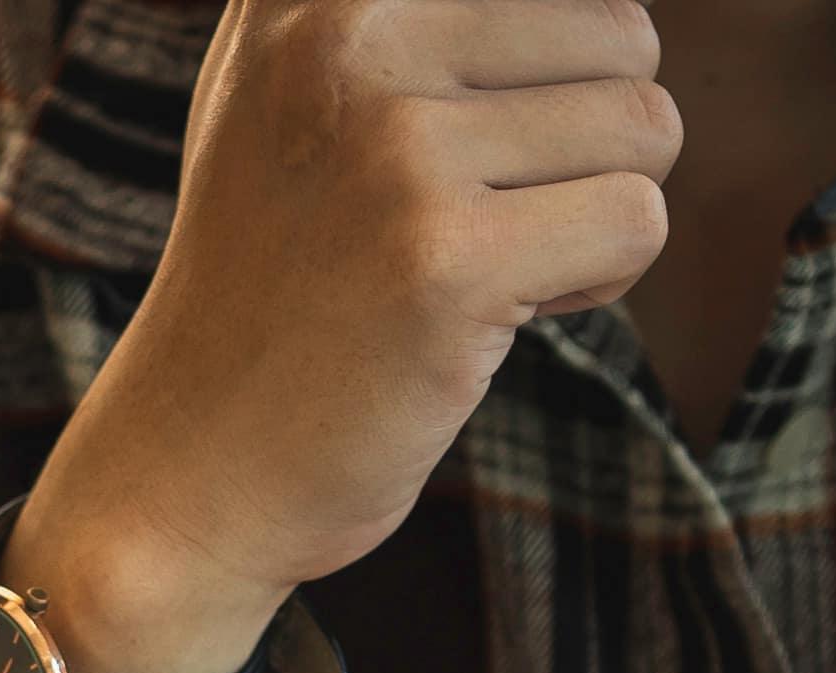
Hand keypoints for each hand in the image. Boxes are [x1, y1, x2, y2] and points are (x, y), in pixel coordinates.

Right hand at [21, 0, 678, 672]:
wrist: (190, 463)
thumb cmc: (272, 272)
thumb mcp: (282, 80)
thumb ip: (382, 6)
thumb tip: (598, 1)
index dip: (548, 68)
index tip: (461, 139)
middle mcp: (344, 35)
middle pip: (619, 35)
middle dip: (587, 140)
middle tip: (479, 213)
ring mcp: (394, 150)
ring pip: (645, 126)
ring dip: (596, 211)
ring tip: (481, 261)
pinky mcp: (445, 261)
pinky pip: (635, 220)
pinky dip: (599, 279)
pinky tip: (499, 311)